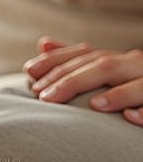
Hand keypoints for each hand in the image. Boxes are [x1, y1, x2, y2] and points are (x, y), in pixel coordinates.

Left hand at [25, 37, 142, 124]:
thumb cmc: (131, 86)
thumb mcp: (106, 72)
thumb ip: (77, 61)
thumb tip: (43, 43)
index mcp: (119, 61)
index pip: (85, 57)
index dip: (56, 62)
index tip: (29, 72)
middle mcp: (136, 66)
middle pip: (105, 67)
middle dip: (74, 80)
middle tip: (45, 97)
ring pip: (140, 83)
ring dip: (118, 93)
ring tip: (94, 105)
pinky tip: (131, 118)